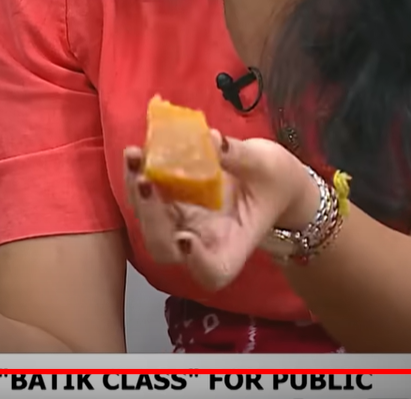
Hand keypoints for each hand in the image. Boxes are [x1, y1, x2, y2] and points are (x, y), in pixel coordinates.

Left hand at [123, 131, 319, 289]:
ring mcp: (181, 224)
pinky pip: (146, 197)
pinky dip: (138, 175)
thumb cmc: (276, 182)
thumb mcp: (268, 165)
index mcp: (233, 246)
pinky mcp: (169, 204)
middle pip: (166, 248)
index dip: (196, 262)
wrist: (269, 180)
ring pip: (148, 221)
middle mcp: (201, 242)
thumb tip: (212, 139)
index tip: (186, 239)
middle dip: (150, 216)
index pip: (213, 271)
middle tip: (146, 181)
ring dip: (135, 191)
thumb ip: (240, 156)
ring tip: (134, 156)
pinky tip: (136, 152)